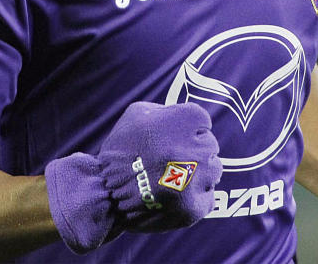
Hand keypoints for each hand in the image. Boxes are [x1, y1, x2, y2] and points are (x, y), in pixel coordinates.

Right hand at [45, 101, 221, 252]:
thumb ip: (165, 111)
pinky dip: (195, 196)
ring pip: (213, 171)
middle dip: (193, 149)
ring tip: (174, 176)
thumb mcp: (138, 113)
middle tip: (171, 158)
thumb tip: (181, 118)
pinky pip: (207, 197)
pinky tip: (175, 194)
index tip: (173, 137)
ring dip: (198, 172)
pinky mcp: (194, 207)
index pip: (202, 121)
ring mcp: (198, 179)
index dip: (187, 129)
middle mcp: (197, 147)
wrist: (104, 190)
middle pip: (209, 145)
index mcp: (185, 120)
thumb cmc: (121, 147)